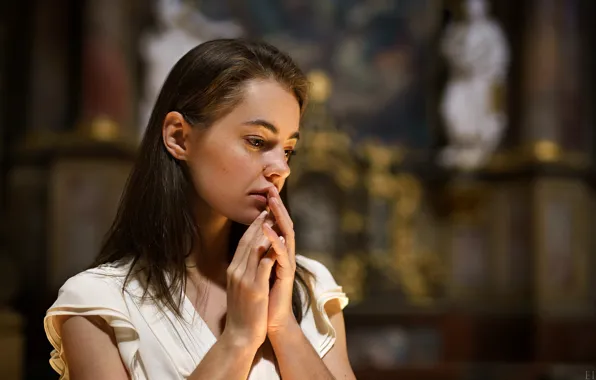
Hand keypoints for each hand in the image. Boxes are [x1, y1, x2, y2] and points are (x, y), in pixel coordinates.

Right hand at [222, 210, 276, 350]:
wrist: (240, 336)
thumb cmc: (243, 314)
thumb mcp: (239, 288)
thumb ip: (244, 272)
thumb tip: (251, 259)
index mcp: (233, 270)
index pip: (243, 243)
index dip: (253, 227)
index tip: (263, 215)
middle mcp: (236, 271)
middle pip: (248, 242)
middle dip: (260, 224)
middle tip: (270, 208)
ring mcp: (244, 279)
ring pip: (255, 249)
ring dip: (266, 232)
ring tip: (275, 218)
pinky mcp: (255, 288)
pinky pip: (264, 264)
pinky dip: (272, 251)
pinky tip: (281, 242)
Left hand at [262, 186, 297, 335]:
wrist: (268, 321)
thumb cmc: (262, 298)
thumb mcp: (255, 271)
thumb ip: (256, 255)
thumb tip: (252, 238)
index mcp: (275, 253)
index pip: (273, 226)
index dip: (269, 211)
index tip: (263, 194)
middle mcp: (284, 255)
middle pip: (282, 226)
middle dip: (277, 208)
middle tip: (271, 191)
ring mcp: (286, 264)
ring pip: (285, 235)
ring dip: (279, 218)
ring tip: (272, 203)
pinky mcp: (286, 274)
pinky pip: (281, 254)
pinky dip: (274, 241)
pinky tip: (268, 230)